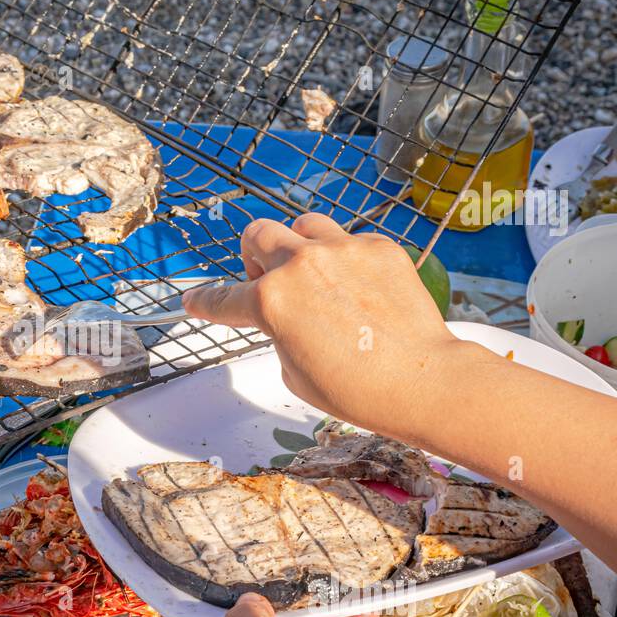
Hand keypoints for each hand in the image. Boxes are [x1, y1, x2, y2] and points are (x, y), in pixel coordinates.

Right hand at [183, 215, 460, 437]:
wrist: (422, 381)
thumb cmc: (356, 389)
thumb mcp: (293, 371)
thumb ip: (278, 331)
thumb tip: (286, 316)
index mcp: (270, 301)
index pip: (223, 298)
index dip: (205, 301)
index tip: (194, 300)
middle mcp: (301, 266)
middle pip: (257, 235)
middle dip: (253, 258)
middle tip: (267, 282)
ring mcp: (343, 250)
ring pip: (303, 226)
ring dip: (298, 247)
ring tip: (314, 277)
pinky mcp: (380, 247)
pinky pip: (349, 240)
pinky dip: (345, 260)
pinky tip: (359, 290)